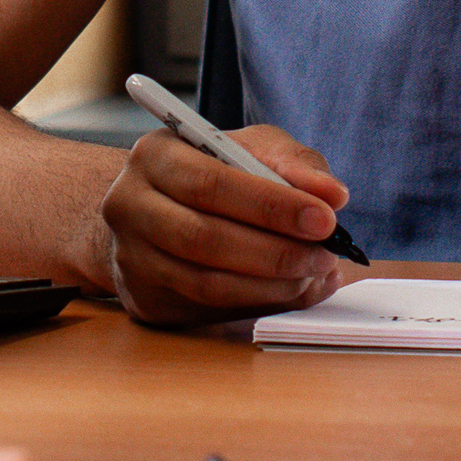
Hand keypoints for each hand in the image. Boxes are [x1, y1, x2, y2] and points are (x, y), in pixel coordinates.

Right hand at [101, 124, 353, 328]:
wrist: (155, 208)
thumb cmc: (213, 171)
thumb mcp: (252, 149)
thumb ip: (294, 165)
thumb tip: (332, 195)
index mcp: (154, 155)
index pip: (211, 183)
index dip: (270, 206)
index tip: (325, 219)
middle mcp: (129, 205)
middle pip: (204, 238)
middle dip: (275, 252)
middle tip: (324, 256)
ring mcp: (130, 257)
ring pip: (204, 283)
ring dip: (269, 285)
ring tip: (311, 275)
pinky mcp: (144, 299)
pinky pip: (205, 310)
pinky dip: (254, 304)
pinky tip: (287, 290)